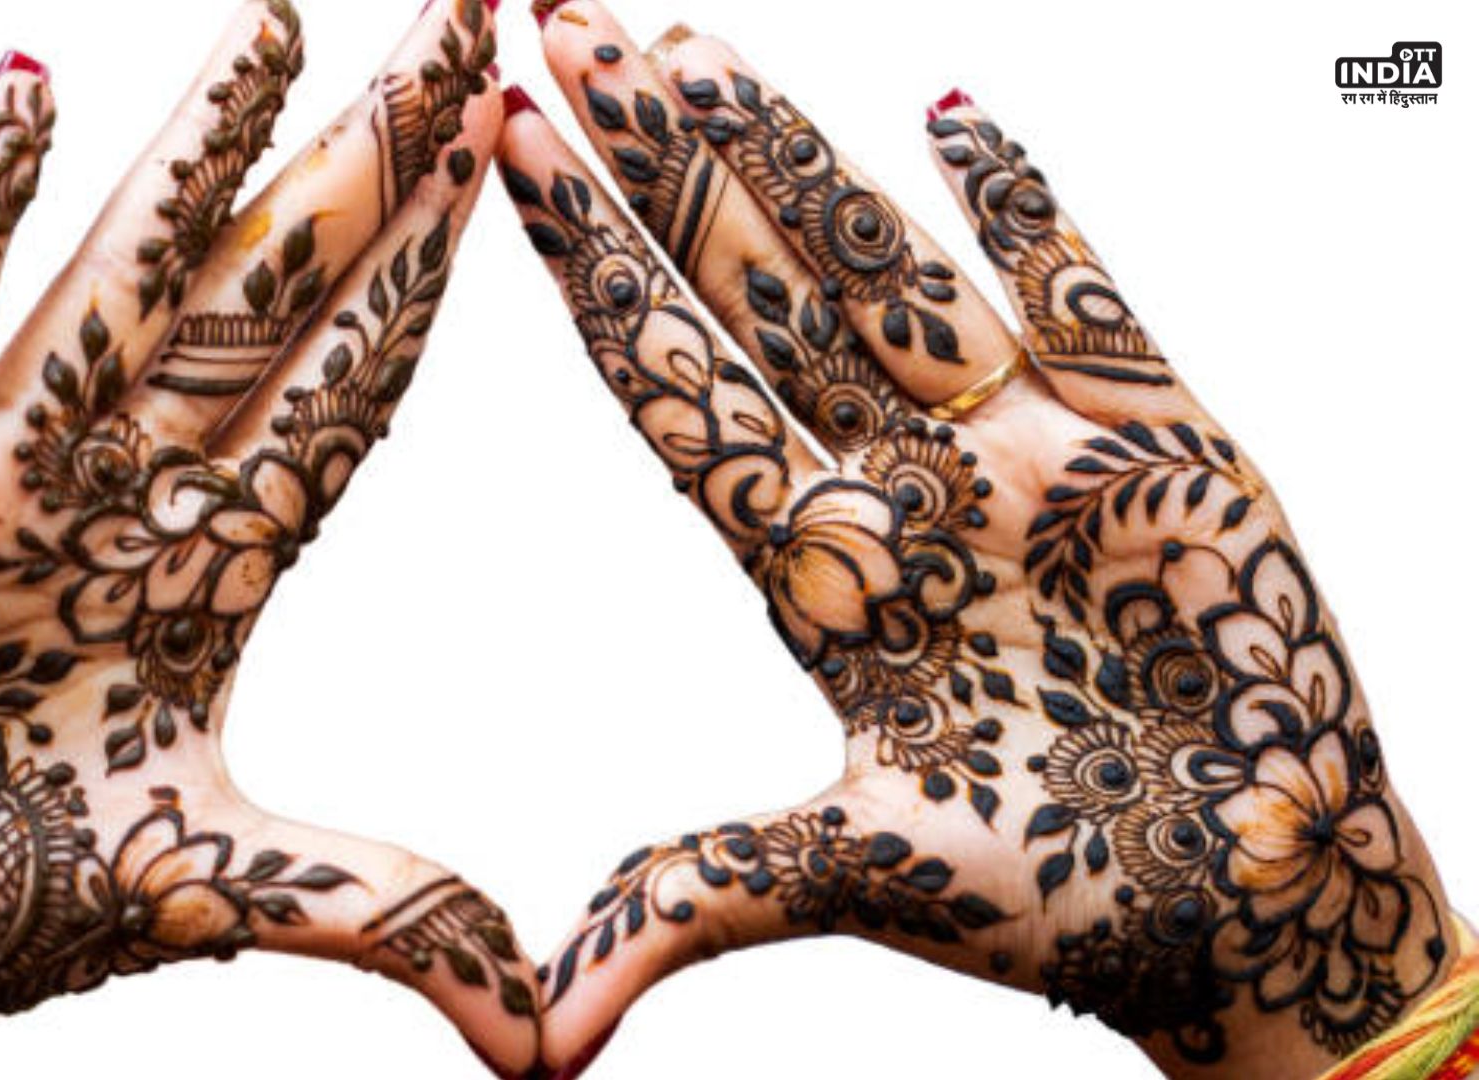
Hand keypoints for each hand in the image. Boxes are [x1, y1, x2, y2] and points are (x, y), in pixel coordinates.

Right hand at [0, 2, 540, 1075]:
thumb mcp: (208, 885)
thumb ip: (378, 916)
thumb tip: (542, 1025)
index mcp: (211, 564)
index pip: (352, 387)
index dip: (435, 274)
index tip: (514, 156)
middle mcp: (120, 485)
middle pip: (272, 294)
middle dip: (369, 159)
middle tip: (461, 14)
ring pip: (120, 277)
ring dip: (203, 150)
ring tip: (287, 17)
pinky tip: (31, 92)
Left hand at [501, 3, 1460, 1075]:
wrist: (1258, 906)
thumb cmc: (1072, 897)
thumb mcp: (869, 881)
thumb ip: (707, 899)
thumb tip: (549, 1021)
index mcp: (822, 571)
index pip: (677, 386)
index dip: (590, 269)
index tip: (504, 152)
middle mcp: (902, 482)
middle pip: (754, 288)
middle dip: (656, 159)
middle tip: (558, 20)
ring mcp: (1025, 446)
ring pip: (890, 262)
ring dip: (795, 151)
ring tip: (689, 39)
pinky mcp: (1162, 435)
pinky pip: (1087, 288)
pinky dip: (1035, 200)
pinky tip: (954, 104)